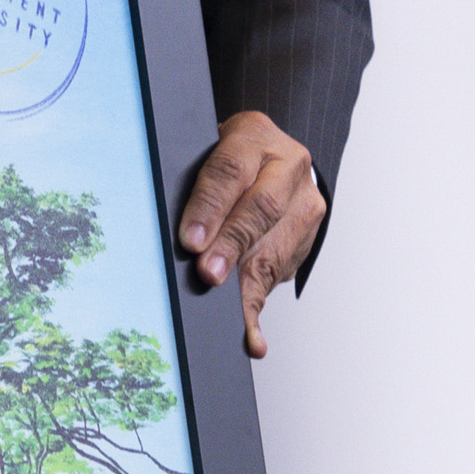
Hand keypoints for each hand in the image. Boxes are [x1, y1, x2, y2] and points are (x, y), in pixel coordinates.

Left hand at [180, 110, 325, 360]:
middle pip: (259, 209)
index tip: (190, 240)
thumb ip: (191, 181)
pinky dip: (259, 306)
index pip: (230, 170)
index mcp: (254, 137)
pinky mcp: (306, 236)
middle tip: (208, 273)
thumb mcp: (205, 151)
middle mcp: (287, 166)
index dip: (209, 207)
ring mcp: (303, 202)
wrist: (274, 156)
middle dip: (231, 245)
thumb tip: (168, 231)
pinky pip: (279, 272)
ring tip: (229, 313)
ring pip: (273, 247)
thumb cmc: (228, 157)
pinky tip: (253, 336)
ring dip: (246, 284)